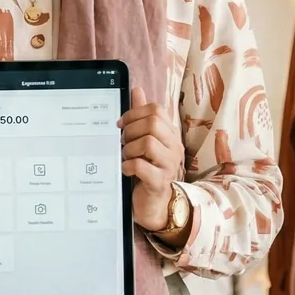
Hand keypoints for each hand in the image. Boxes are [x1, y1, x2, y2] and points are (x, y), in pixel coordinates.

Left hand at [118, 84, 185, 233]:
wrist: (156, 205)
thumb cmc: (148, 170)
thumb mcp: (145, 141)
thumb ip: (142, 117)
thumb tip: (137, 89)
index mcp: (170, 134)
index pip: (156, 110)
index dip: (134, 113)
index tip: (120, 124)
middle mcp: (174, 147)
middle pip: (153, 124)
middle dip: (131, 130)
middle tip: (122, 142)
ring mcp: (169, 165)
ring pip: (148, 143)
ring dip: (129, 149)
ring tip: (125, 157)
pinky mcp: (159, 182)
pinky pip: (142, 167)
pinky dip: (129, 166)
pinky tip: (126, 169)